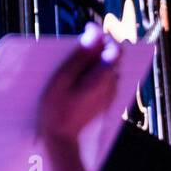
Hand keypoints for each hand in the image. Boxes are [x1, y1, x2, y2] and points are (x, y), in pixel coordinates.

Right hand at [36, 23, 120, 146]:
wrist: (60, 140)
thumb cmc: (56, 110)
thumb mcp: (62, 79)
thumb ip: (80, 56)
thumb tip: (94, 34)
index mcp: (103, 78)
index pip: (115, 48)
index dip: (103, 36)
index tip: (86, 31)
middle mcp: (111, 85)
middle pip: (112, 57)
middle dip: (98, 47)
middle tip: (78, 45)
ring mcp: (109, 95)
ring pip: (108, 68)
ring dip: (95, 61)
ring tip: (75, 62)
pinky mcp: (104, 102)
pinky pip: (104, 80)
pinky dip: (94, 73)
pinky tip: (78, 78)